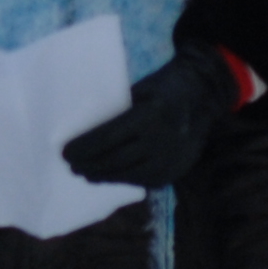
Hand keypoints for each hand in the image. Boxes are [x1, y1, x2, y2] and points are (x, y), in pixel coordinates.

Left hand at [63, 46, 241, 190]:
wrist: (204, 96)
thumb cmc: (163, 87)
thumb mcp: (139, 90)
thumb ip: (117, 111)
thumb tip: (82, 130)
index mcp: (150, 114)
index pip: (107, 137)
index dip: (83, 148)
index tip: (64, 153)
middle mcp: (161, 140)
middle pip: (114, 160)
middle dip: (89, 165)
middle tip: (70, 166)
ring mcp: (170, 159)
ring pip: (127, 174)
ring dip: (102, 176)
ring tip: (84, 173)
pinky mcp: (174, 172)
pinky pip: (142, 180)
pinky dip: (121, 179)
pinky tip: (106, 177)